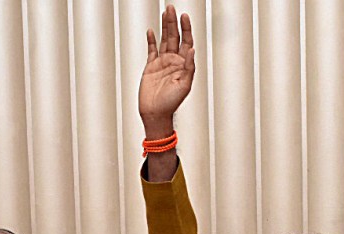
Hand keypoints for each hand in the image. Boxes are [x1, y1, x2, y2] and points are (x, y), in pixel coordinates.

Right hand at [139, 5, 194, 134]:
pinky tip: (151, 31)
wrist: (155, 113)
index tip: (184, 16)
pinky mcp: (151, 67)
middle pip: (174, 37)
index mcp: (183, 65)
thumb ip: (189, 67)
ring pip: (164, 40)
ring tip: (165, 13)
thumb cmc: (171, 103)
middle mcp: (173, 61)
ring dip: (164, 27)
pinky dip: (151, 40)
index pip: (186, 42)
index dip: (186, 29)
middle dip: (173, 22)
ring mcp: (162, 63)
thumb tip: (192, 51)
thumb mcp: (184, 85)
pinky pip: (151, 50)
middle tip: (172, 8)